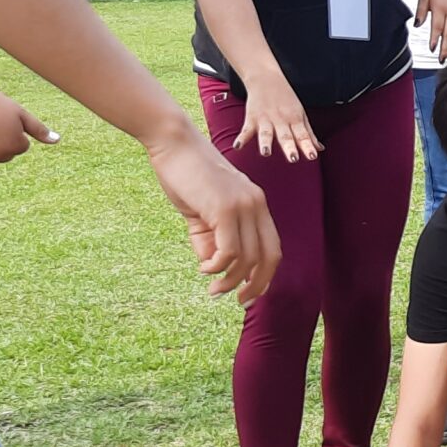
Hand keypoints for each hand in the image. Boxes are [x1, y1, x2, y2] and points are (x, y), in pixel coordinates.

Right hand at [147, 132, 278, 301]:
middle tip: (239, 301)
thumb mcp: (202, 213)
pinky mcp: (225, 208)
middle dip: (256, 285)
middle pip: (268, 257)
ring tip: (213, 288)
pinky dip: (218, 267)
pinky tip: (204, 269)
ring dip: (230, 280)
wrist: (174, 144)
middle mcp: (256, 205)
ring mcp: (243, 206)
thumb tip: (213, 268)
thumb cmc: (186, 176)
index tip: (249, 293)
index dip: (264, 275)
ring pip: (247, 258)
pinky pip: (229, 251)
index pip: (272, 248)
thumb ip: (209, 239)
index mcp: (257, 205)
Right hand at [239, 76, 319, 162]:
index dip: (308, 146)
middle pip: (285, 136)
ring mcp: (265, 120)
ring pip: (266, 133)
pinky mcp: (251, 118)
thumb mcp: (301, 114)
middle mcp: (281, 121)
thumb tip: (319, 148)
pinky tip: (238, 147)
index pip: (303, 135)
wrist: (266, 78)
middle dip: (289, 147)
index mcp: (295, 120)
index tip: (313, 156)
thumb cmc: (286, 98)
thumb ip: (309, 133)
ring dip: (265, 143)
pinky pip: (246, 130)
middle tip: (293, 158)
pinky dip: (241, 138)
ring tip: (266, 153)